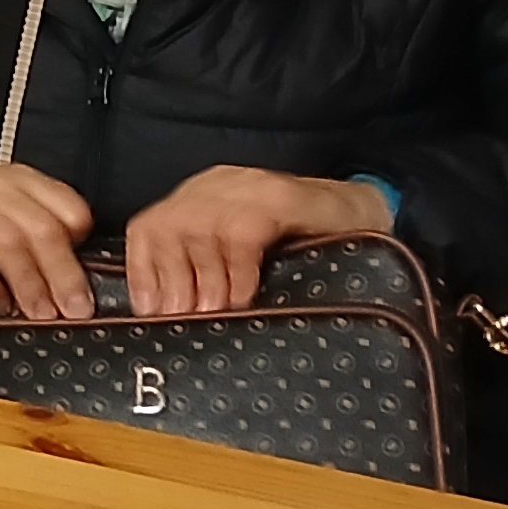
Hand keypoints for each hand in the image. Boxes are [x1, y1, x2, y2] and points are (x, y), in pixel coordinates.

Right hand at [0, 164, 98, 320]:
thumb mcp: (2, 206)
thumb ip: (37, 225)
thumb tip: (76, 271)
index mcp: (20, 180)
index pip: (67, 206)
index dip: (83, 244)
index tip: (91, 276)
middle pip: (42, 230)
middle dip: (64, 274)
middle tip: (76, 309)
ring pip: (9, 243)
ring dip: (29, 283)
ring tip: (40, 314)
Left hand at [118, 167, 390, 315]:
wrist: (365, 214)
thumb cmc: (300, 245)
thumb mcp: (242, 258)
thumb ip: (208, 275)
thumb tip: (174, 320)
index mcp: (198, 199)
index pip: (148, 230)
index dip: (143, 274)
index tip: (148, 314)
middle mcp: (215, 187)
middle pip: (167, 229)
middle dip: (171, 282)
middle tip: (183, 322)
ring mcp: (248, 187)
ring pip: (200, 230)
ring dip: (204, 281)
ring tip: (213, 316)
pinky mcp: (279, 197)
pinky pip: (243, 233)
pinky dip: (238, 272)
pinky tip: (245, 299)